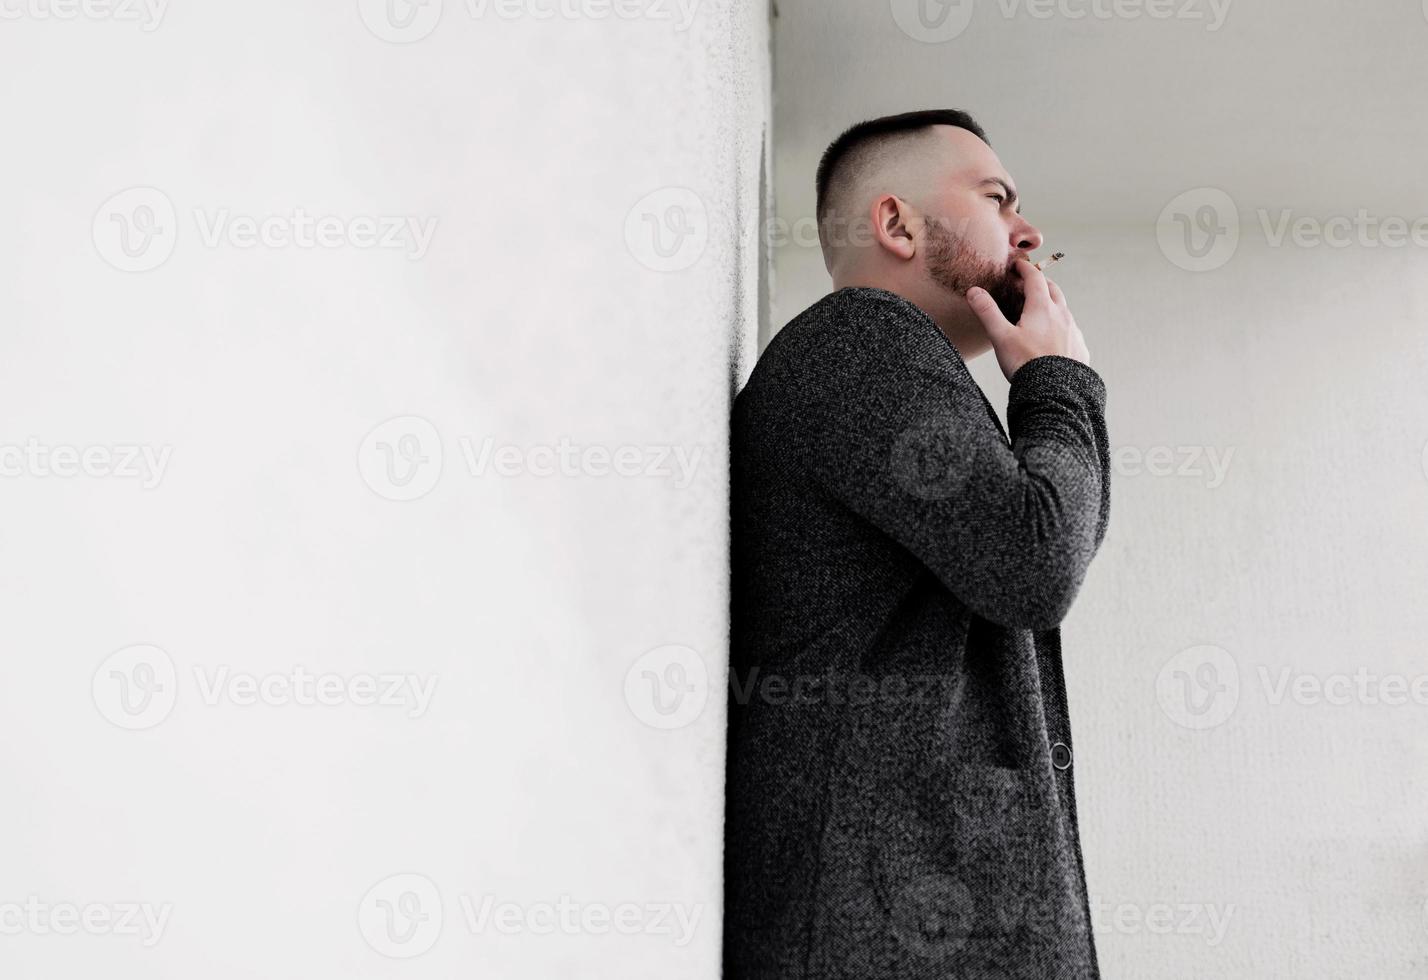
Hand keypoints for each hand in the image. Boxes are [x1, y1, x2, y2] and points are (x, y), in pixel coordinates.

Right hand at [965, 257, 1089, 382]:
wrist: (1055, 391)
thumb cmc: (1027, 364)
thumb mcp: (1001, 337)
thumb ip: (987, 312)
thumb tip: (974, 292)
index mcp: (1042, 308)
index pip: (1035, 279)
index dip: (1025, 269)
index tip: (1018, 266)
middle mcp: (1061, 315)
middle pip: (1052, 289)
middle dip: (1040, 283)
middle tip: (1027, 285)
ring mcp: (1073, 331)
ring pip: (1063, 309)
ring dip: (1051, 304)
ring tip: (1039, 311)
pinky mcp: (1079, 347)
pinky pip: (1071, 329)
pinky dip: (1060, 325)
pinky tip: (1052, 336)